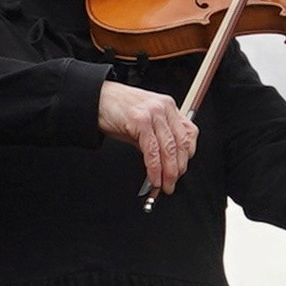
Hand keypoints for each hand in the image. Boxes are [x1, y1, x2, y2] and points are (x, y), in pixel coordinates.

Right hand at [97, 76, 200, 193]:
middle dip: (178, 169)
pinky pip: (152, 151)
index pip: (190, 134)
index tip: (181, 170)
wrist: (96, 99)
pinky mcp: (140, 121)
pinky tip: (153, 178)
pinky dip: (154, 169)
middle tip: (172, 183)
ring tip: (164, 185)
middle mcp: (164, 108)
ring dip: (168, 173)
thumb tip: (163, 164)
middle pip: (181, 144)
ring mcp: (153, 113)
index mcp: (168, 107)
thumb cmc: (117, 109)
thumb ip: (156, 139)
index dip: (187, 156)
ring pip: (168, 149)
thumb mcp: (143, 122)